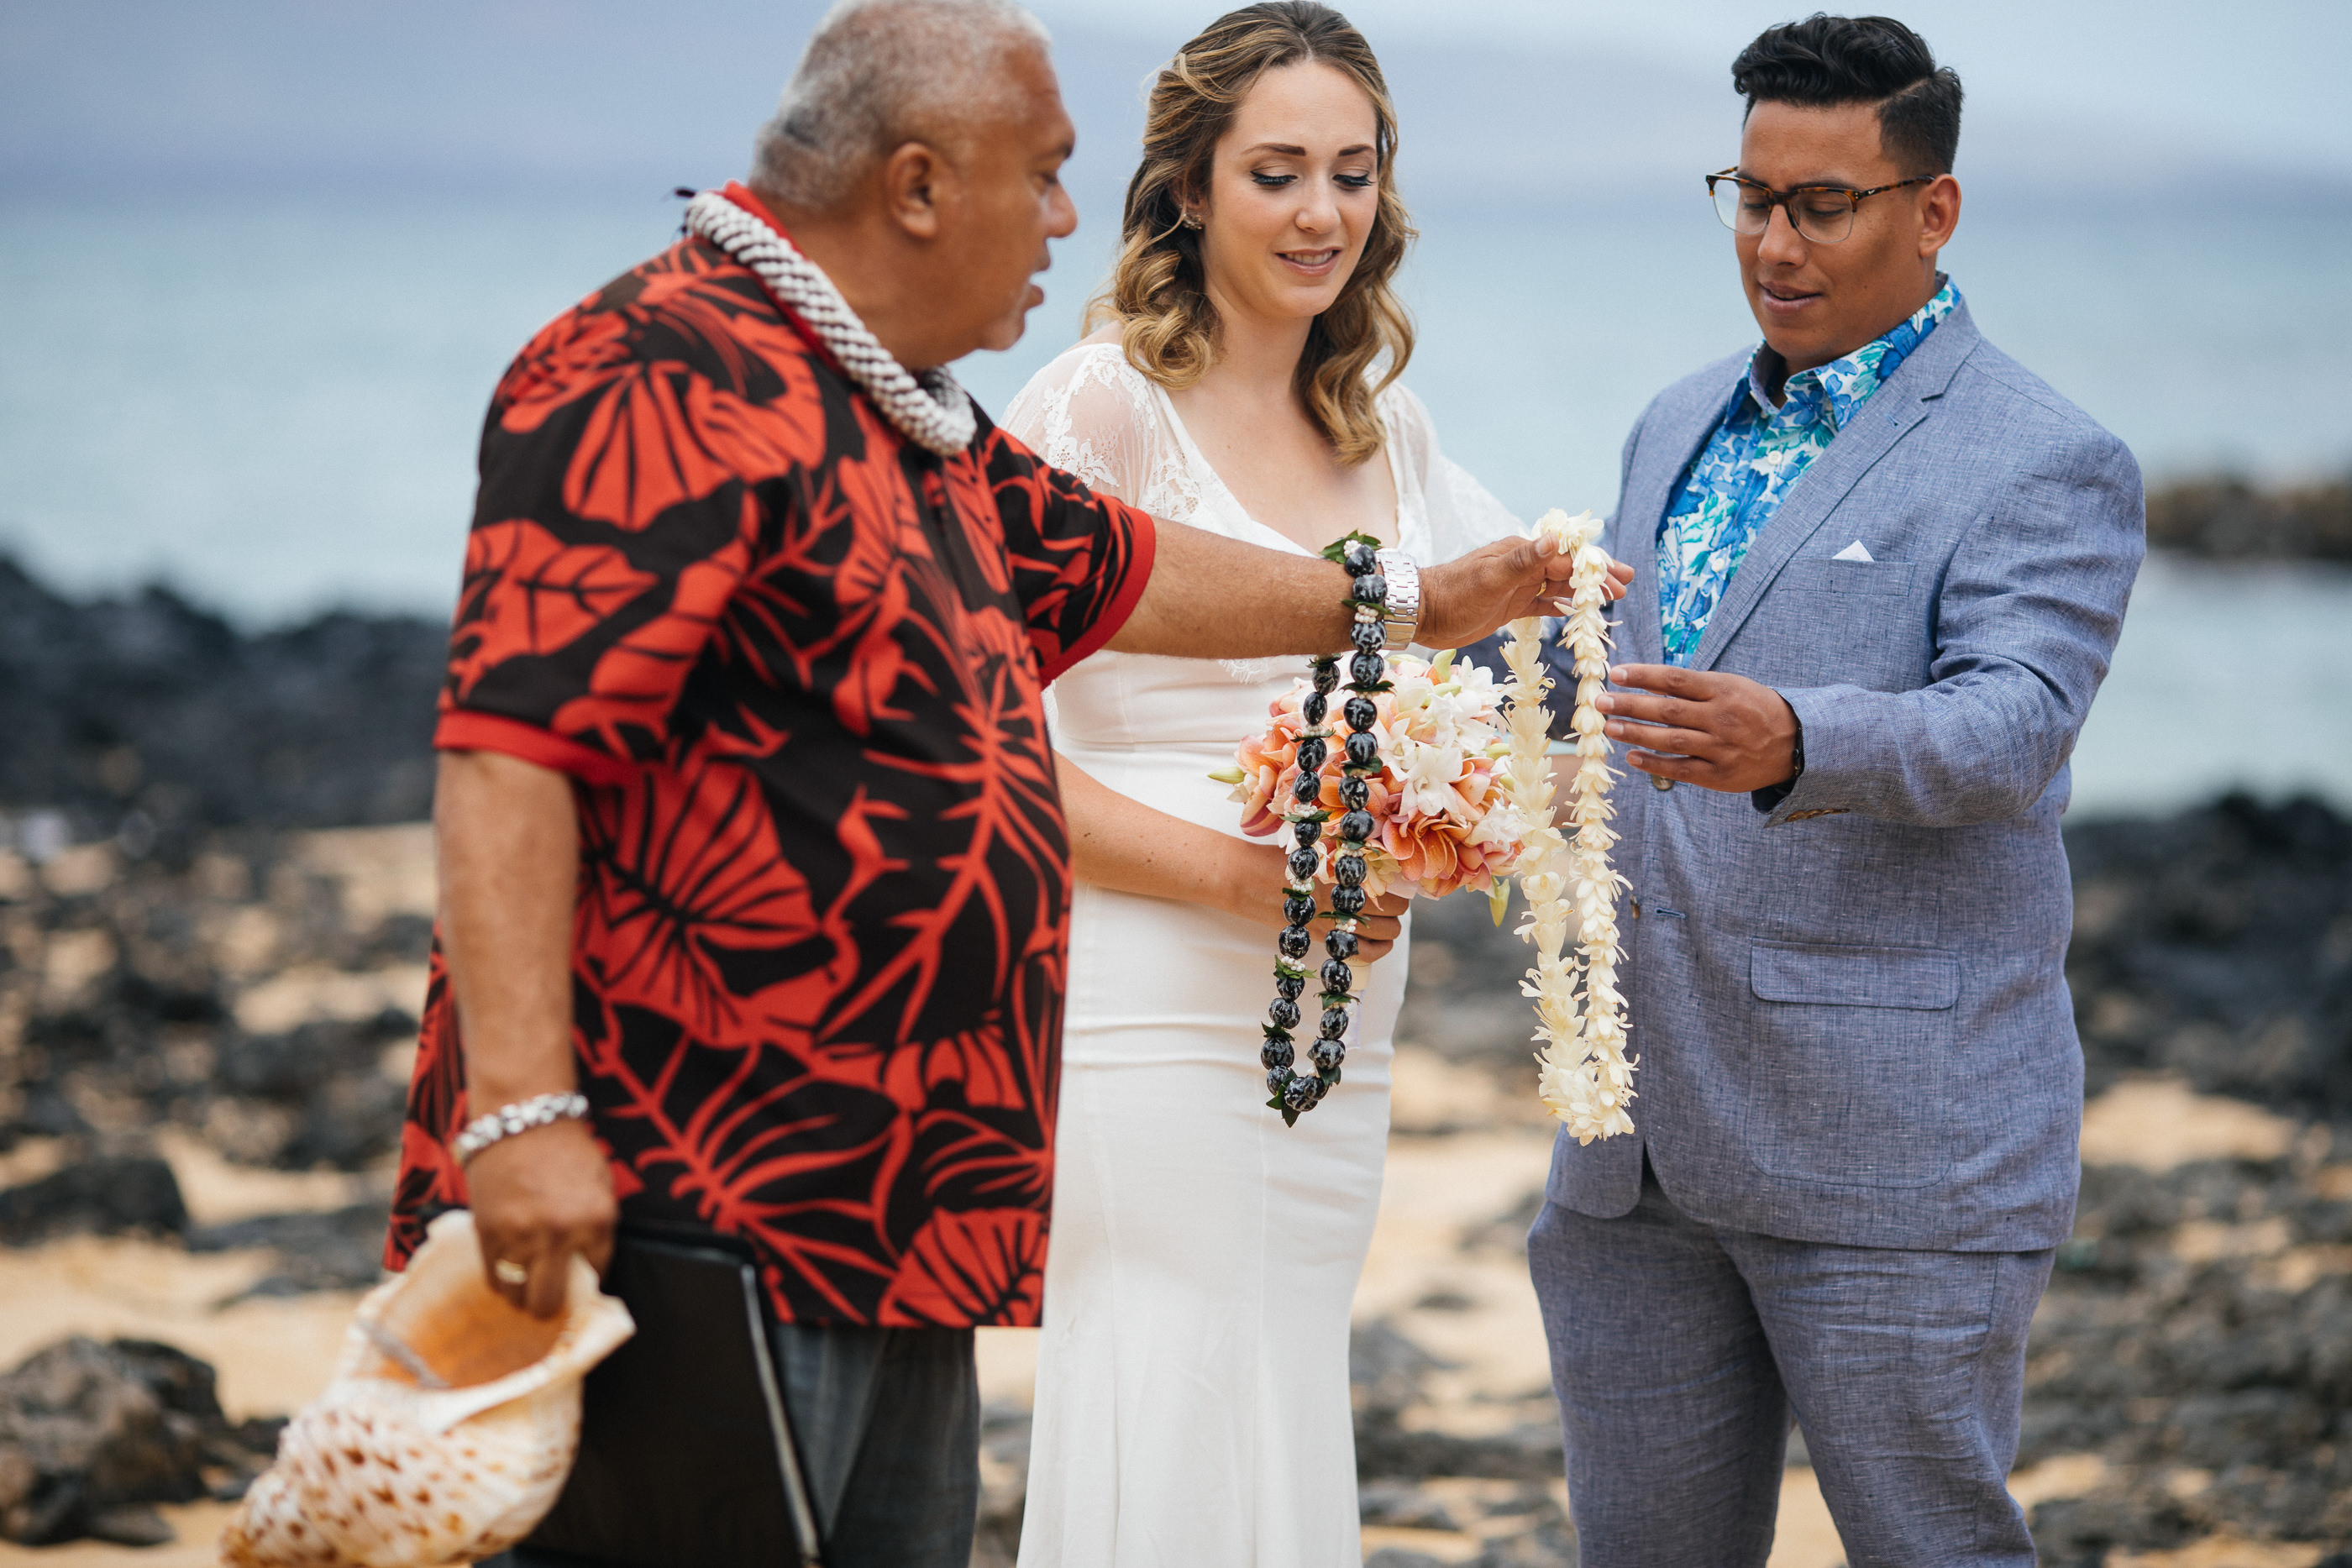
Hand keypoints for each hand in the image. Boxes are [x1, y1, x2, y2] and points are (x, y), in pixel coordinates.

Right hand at [466, 1117, 616, 1317]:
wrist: (524, 1117)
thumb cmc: (567, 1150)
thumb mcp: (600, 1187)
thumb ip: (597, 1229)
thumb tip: (587, 1271)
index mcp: (596, 1221)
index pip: (594, 1277)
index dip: (585, 1282)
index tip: (577, 1283)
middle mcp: (558, 1234)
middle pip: (547, 1302)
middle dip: (549, 1306)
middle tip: (547, 1299)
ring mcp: (519, 1235)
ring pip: (515, 1295)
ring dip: (521, 1293)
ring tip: (525, 1281)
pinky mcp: (487, 1232)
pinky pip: (492, 1277)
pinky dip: (500, 1278)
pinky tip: (508, 1267)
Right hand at [1225, 841, 1408, 962]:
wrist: (1246, 880)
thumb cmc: (1278, 858)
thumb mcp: (1316, 847)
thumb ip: (1346, 855)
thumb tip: (1378, 859)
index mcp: (1345, 870)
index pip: (1393, 882)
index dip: (1401, 884)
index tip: (1398, 881)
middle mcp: (1345, 897)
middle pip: (1395, 908)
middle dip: (1398, 905)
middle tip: (1391, 899)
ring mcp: (1336, 920)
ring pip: (1387, 933)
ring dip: (1391, 927)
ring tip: (1384, 918)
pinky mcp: (1324, 938)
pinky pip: (1365, 953)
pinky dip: (1378, 949)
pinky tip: (1376, 941)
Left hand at [1419, 537, 1633, 646]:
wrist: (1422, 613)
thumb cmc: (1454, 593)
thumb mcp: (1491, 577)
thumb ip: (1524, 560)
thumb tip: (1557, 538)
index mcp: (1521, 553)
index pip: (1567, 557)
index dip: (1595, 566)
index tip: (1619, 576)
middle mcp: (1523, 566)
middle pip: (1568, 570)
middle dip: (1597, 577)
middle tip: (1626, 585)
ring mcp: (1518, 586)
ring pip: (1559, 587)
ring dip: (1584, 592)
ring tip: (1611, 599)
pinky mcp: (1511, 605)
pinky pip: (1544, 604)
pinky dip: (1562, 607)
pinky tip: (1577, 612)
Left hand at [1598, 664, 1797, 793]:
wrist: (1795, 743)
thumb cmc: (1755, 709)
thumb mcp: (1732, 687)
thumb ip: (1696, 687)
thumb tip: (1648, 683)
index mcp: (1723, 690)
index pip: (1675, 680)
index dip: (1643, 676)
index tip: (1616, 673)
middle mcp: (1721, 718)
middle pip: (1666, 711)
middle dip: (1630, 705)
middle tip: (1600, 701)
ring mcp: (1720, 748)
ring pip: (1670, 740)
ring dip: (1635, 733)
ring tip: (1609, 727)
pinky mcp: (1719, 775)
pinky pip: (1680, 769)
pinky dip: (1654, 763)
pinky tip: (1632, 756)